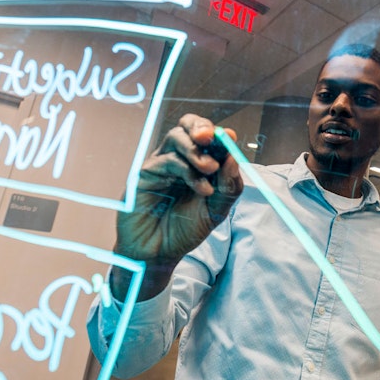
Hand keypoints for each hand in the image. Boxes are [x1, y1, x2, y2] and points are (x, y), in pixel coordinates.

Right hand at [112, 114, 242, 299]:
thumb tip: (234, 160)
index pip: (206, 137)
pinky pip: (166, 161)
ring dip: (196, 150)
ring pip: (175, 137)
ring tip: (210, 169)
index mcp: (196, 162)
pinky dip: (188, 172)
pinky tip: (202, 190)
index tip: (230, 137)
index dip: (218, 134)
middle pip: (187, 126)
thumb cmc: (185, 229)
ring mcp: (160, 164)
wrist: (158, 253)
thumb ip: (228, 187)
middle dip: (202, 128)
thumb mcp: (216, 210)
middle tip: (214, 138)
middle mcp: (178, 158)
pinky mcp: (144, 174)